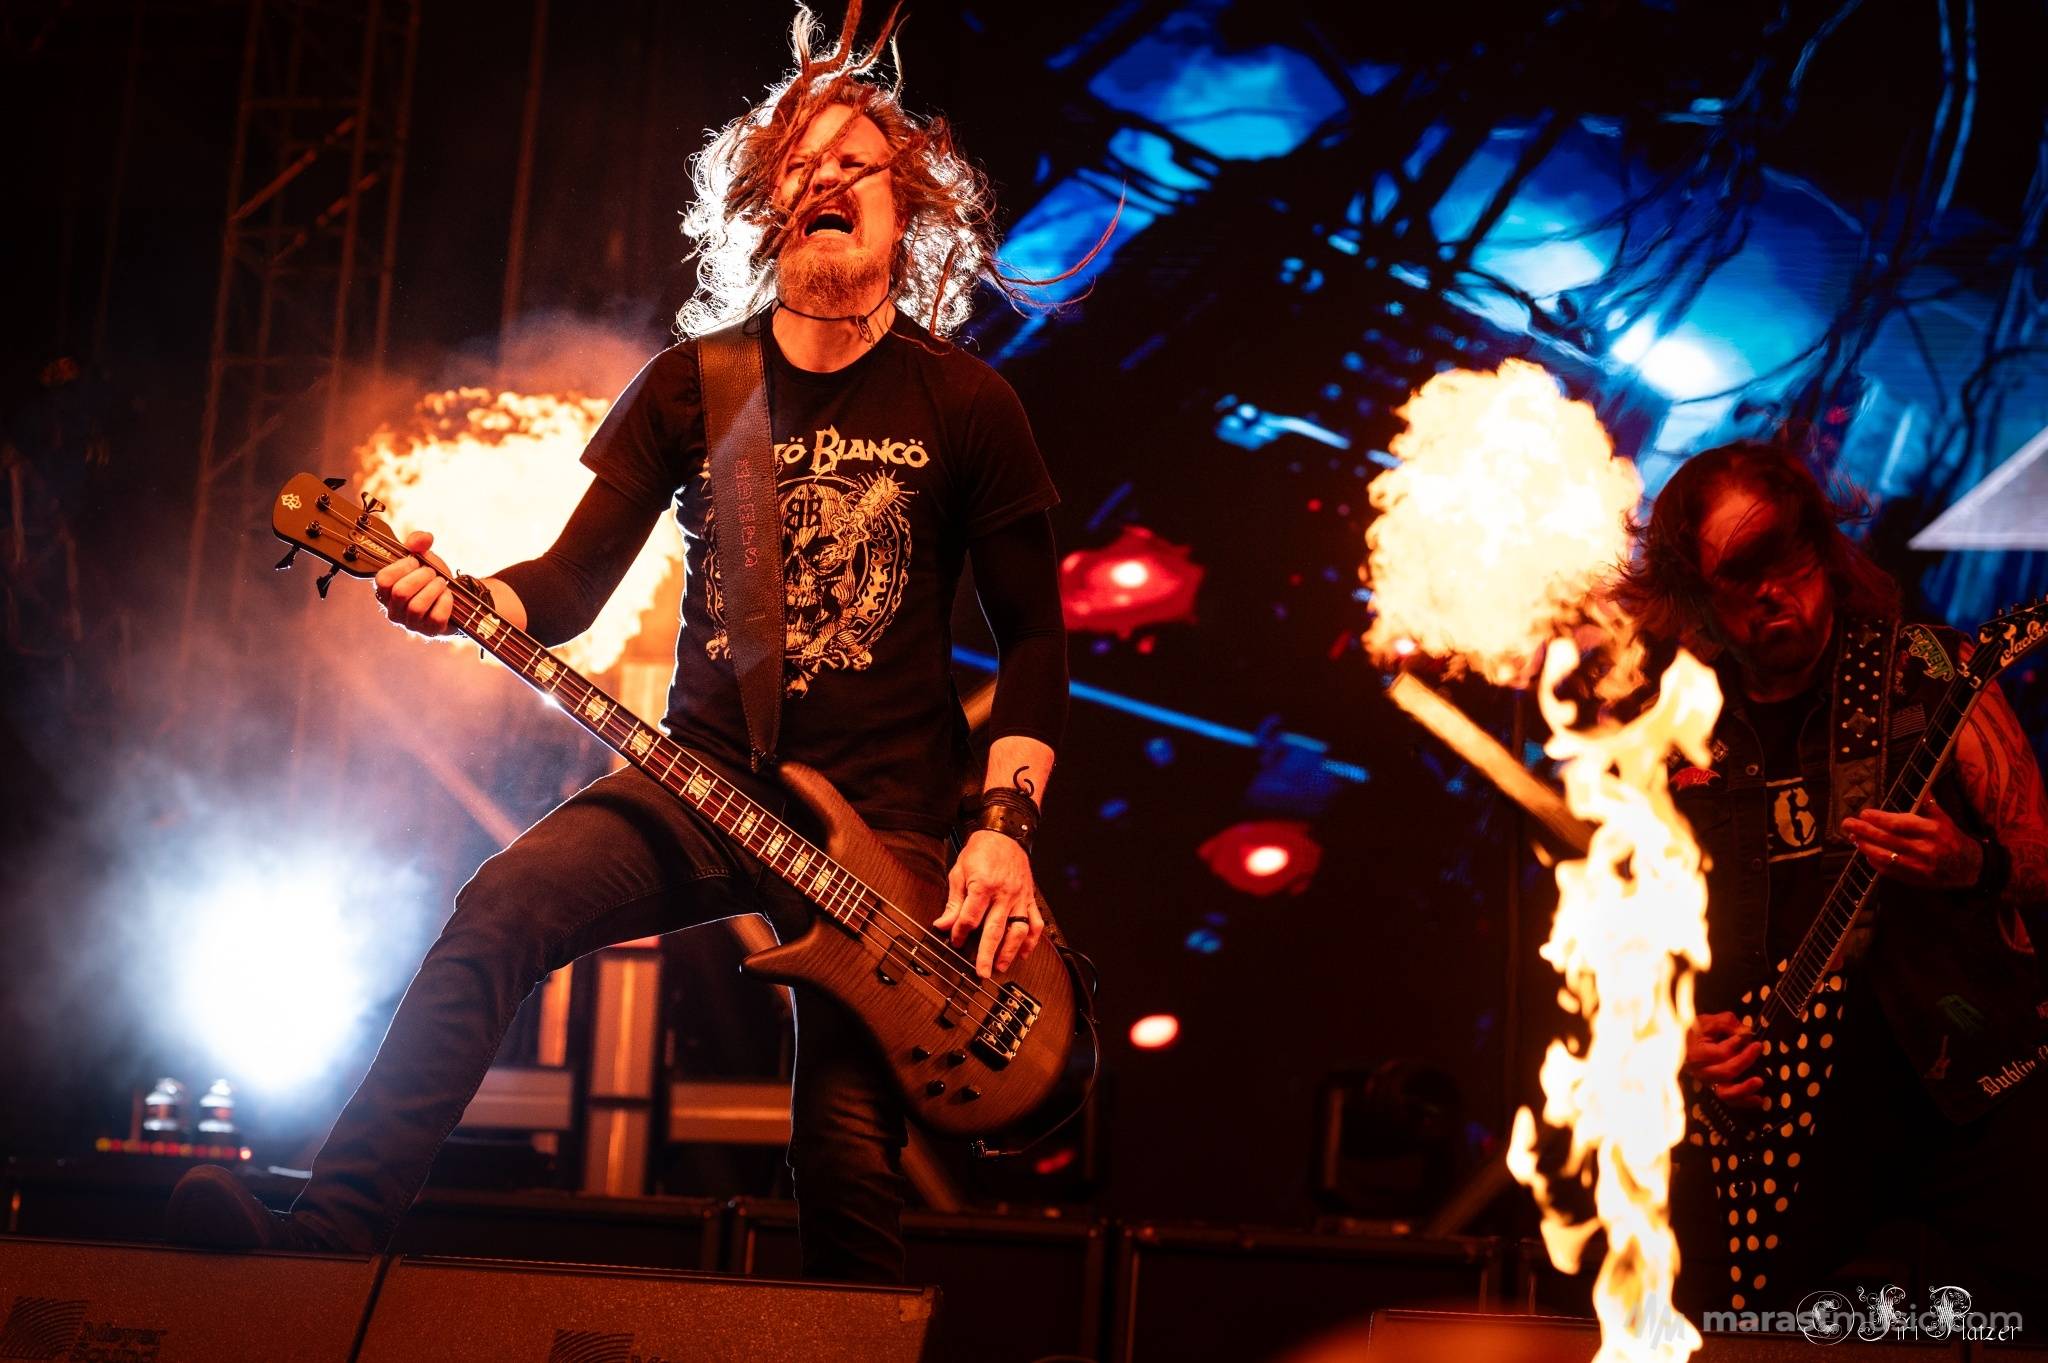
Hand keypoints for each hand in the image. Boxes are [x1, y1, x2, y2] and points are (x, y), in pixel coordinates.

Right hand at [373, 530, 457, 636]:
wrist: (455, 595)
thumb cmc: (431, 576)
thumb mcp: (423, 555)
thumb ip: (418, 542)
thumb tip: (423, 538)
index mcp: (385, 591)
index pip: (383, 580)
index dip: (401, 567)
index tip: (415, 561)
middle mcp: (393, 610)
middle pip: (401, 593)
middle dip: (422, 577)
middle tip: (431, 573)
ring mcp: (410, 624)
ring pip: (417, 607)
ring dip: (434, 589)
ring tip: (441, 582)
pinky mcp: (429, 632)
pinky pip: (436, 617)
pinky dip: (446, 602)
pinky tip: (448, 596)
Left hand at [934, 830, 1043, 978]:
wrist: (1004, 834)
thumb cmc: (980, 851)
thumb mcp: (959, 872)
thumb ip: (954, 902)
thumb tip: (942, 925)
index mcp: (984, 885)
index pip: (970, 917)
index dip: (960, 932)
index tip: (954, 941)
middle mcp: (1004, 893)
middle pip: (995, 930)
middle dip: (987, 954)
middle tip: (982, 972)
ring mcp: (1020, 897)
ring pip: (1018, 930)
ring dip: (1010, 951)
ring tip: (1001, 966)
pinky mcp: (1030, 898)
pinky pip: (1036, 922)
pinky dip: (1031, 940)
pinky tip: (1023, 952)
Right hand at [1685, 1011, 1766, 1109]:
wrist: (1684, 1042)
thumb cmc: (1697, 1030)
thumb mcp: (1708, 1021)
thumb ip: (1725, 1023)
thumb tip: (1745, 1033)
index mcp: (1695, 1054)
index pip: (1720, 1054)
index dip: (1736, 1044)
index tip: (1745, 1035)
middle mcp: (1700, 1072)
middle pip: (1726, 1072)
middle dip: (1745, 1060)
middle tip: (1758, 1046)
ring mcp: (1708, 1083)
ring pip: (1726, 1093)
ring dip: (1745, 1088)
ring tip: (1759, 1081)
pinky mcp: (1716, 1088)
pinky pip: (1731, 1101)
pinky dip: (1746, 1101)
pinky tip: (1760, 1099)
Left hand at [1842, 801, 1982, 889]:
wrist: (1970, 868)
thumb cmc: (1952, 839)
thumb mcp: (1944, 818)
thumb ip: (1928, 803)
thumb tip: (1923, 785)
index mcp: (1932, 830)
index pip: (1900, 824)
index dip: (1879, 819)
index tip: (1864, 813)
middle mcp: (1925, 848)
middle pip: (1888, 840)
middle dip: (1865, 831)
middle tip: (1848, 823)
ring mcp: (1919, 866)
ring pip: (1886, 856)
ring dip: (1866, 846)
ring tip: (1853, 837)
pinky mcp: (1915, 879)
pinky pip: (1890, 871)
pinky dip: (1875, 863)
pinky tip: (1866, 854)